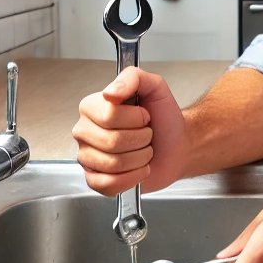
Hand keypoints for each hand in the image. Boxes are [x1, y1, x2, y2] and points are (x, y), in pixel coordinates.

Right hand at [73, 67, 186, 194]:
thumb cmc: (164, 118)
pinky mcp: (95, 180)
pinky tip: (137, 168)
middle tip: (146, 135)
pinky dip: (132, 178)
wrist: (177, 145)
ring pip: (112, 164)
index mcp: (93, 106)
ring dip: (139, 158)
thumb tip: (109, 93)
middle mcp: (85, 131)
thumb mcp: (155, 87)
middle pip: (111, 142)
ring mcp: (87, 157)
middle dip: (140, 139)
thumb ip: (133, 78)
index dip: (135, 118)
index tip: (144, 115)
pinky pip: (108, 184)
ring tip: (143, 150)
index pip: (109, 116)